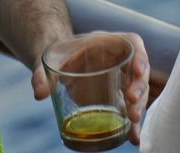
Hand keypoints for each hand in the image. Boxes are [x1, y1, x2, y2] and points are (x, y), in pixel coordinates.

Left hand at [30, 32, 149, 144]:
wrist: (60, 65)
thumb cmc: (59, 57)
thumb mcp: (50, 61)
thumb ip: (42, 74)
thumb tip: (39, 94)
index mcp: (107, 42)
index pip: (132, 42)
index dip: (140, 56)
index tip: (139, 71)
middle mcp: (119, 60)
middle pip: (139, 71)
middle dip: (139, 86)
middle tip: (131, 101)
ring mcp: (121, 79)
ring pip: (139, 91)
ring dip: (139, 106)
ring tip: (133, 121)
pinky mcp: (119, 96)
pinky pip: (130, 108)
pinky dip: (133, 124)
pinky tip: (133, 138)